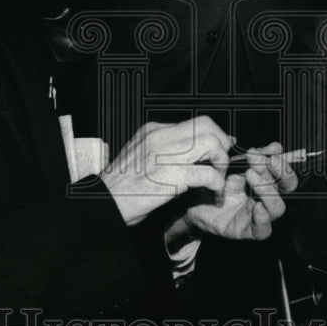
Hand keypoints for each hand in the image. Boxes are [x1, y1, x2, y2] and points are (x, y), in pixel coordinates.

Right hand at [101, 116, 232, 226]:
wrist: (104, 202)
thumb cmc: (121, 185)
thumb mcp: (140, 154)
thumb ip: (164, 148)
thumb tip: (192, 150)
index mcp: (154, 130)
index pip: (196, 123)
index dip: (214, 136)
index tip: (221, 150)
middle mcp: (161, 136)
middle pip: (208, 126)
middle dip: (222, 145)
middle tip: (221, 165)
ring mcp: (166, 154)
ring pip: (212, 144)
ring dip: (221, 163)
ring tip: (218, 179)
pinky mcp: (171, 176)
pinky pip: (208, 173)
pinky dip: (217, 184)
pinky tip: (214, 194)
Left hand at [183, 143, 295, 240]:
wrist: (192, 200)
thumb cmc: (214, 181)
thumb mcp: (231, 164)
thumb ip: (250, 155)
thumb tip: (273, 146)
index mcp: (265, 180)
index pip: (284, 172)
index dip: (281, 161)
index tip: (270, 150)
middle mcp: (265, 197)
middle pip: (288, 187)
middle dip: (280, 171)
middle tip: (260, 159)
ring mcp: (258, 215)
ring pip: (278, 207)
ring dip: (267, 189)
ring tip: (249, 175)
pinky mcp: (247, 230)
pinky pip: (264, 230)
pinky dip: (263, 218)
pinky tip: (256, 207)